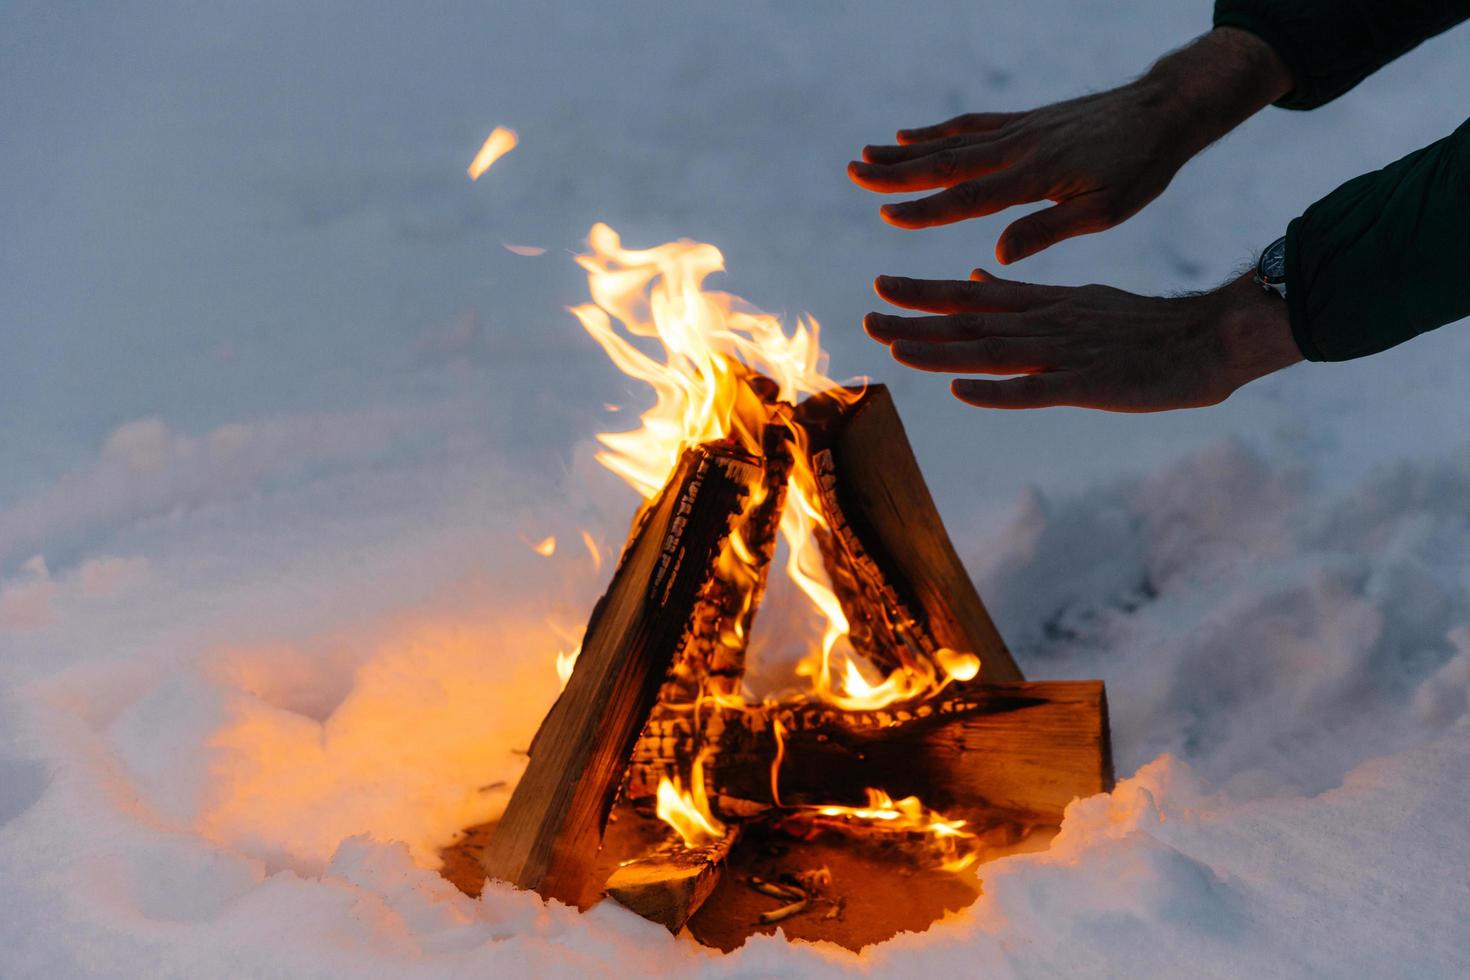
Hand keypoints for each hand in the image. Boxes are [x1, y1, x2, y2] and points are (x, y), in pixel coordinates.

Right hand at [848, 28, 1292, 263]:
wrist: (1162, 110)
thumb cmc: (1139, 168)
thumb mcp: (1103, 210)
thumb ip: (1047, 230)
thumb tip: (996, 254)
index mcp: (1034, 177)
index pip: (968, 198)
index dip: (924, 210)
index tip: (885, 217)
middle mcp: (1017, 148)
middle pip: (946, 162)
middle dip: (896, 171)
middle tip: (853, 172)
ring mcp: (1018, 130)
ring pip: (952, 141)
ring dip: (906, 151)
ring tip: (866, 155)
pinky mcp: (1025, 121)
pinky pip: (971, 125)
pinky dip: (937, 131)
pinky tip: (913, 135)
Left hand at [864, 269, 1301, 411]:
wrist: (1211, 337)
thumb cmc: (1144, 326)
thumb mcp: (1077, 300)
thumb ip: (1023, 295)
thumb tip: (974, 277)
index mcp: (1045, 305)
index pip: (974, 296)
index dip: (926, 292)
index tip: (881, 285)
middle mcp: (1047, 324)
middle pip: (973, 321)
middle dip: (917, 318)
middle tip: (868, 314)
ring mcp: (1067, 354)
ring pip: (993, 352)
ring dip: (943, 351)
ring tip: (896, 347)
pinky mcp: (1090, 387)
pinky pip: (1037, 391)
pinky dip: (1000, 390)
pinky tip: (963, 391)